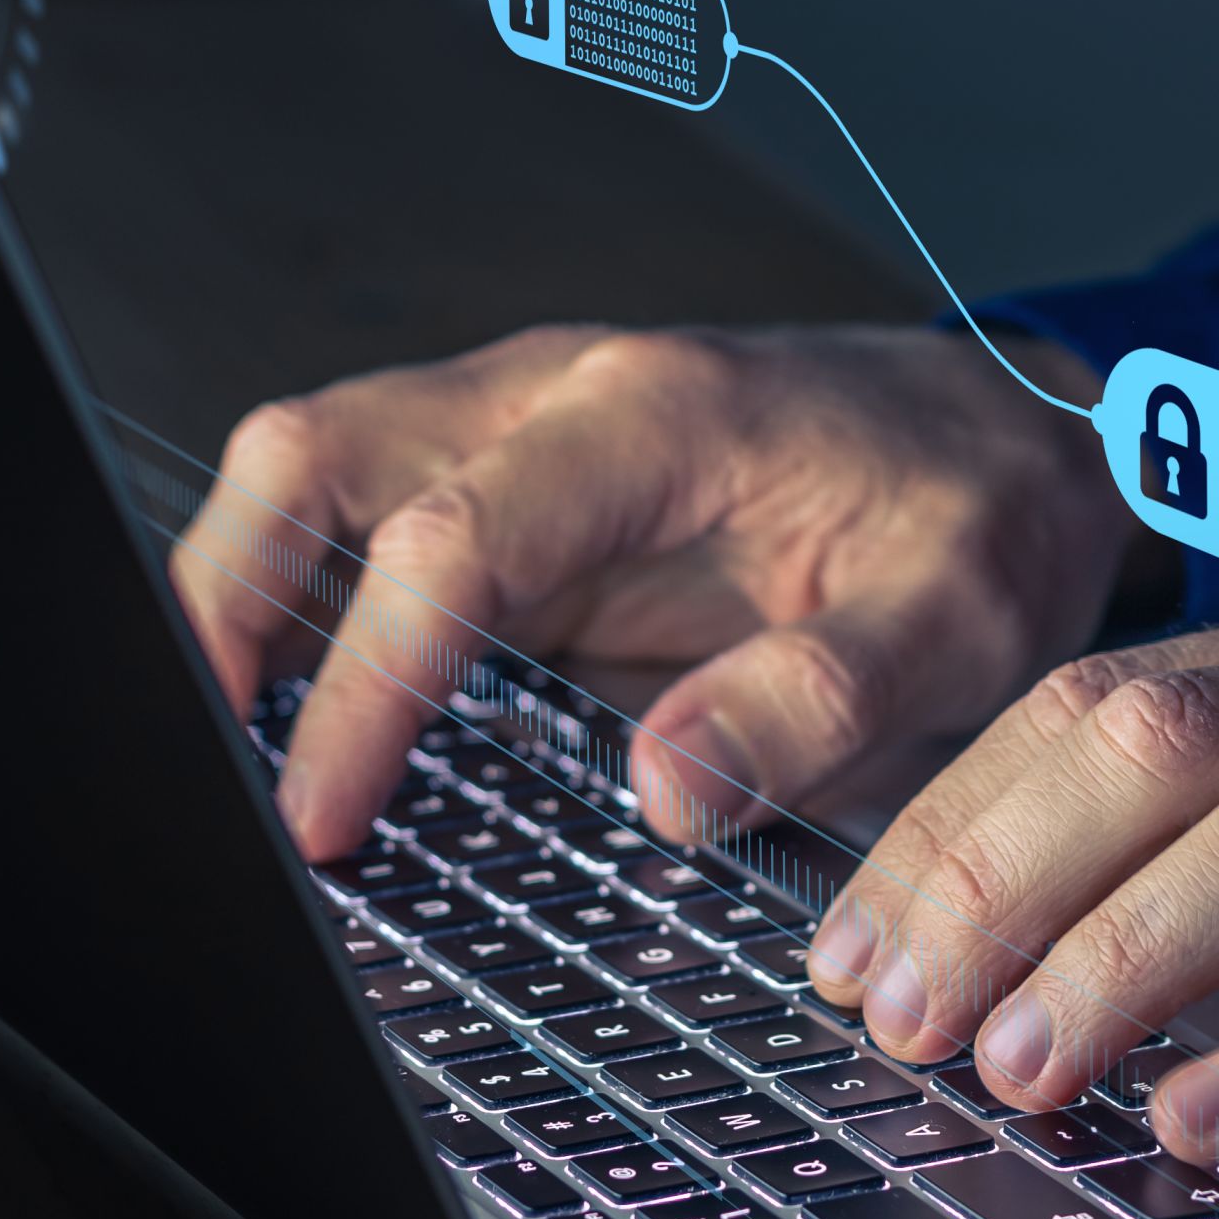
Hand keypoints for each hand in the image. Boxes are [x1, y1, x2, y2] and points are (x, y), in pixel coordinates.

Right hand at [167, 323, 1164, 856]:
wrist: (1011, 440)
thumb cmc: (981, 517)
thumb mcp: (960, 623)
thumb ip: (819, 699)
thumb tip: (664, 788)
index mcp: (656, 419)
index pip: (451, 536)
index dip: (367, 680)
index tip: (327, 816)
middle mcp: (556, 402)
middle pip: (312, 455)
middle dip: (222, 603)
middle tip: (207, 775)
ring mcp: (516, 437)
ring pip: (306, 476)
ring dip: (240, 606)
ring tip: (229, 768)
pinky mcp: (509, 494)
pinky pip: (358, 530)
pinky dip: (300, 616)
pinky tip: (297, 731)